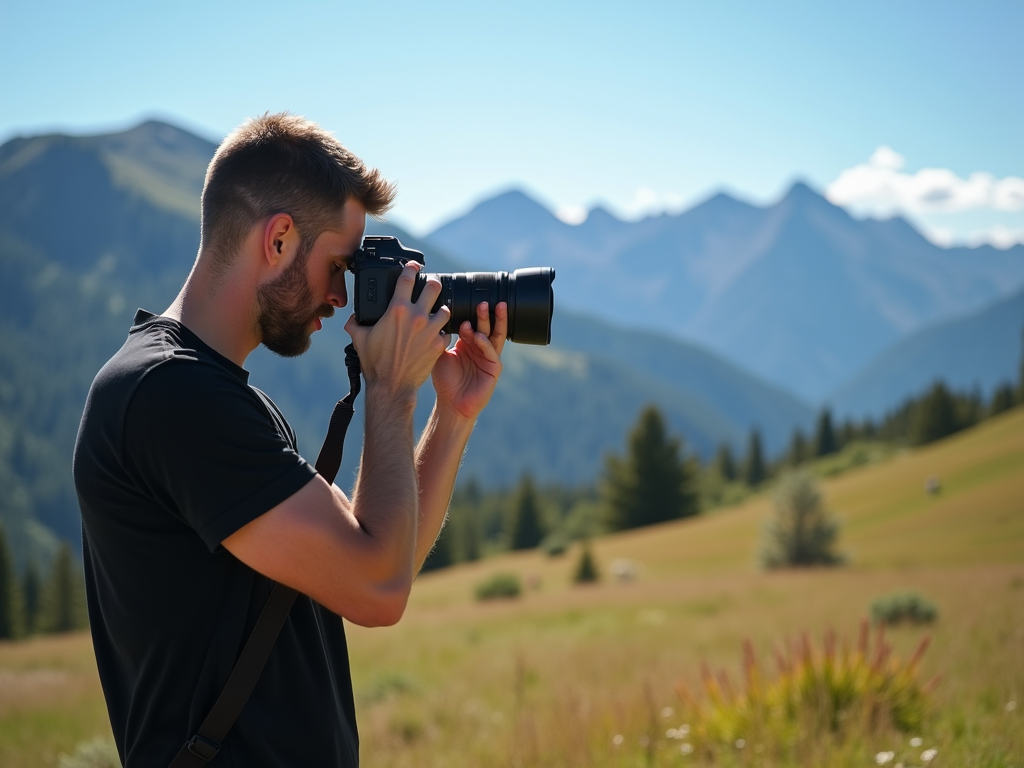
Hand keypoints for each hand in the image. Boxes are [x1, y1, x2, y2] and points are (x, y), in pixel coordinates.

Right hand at [345, 263, 449, 398]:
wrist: (392, 386)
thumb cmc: (375, 364)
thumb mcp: (359, 339)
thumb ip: (355, 324)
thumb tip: (353, 317)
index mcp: (397, 310)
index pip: (407, 279)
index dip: (412, 267)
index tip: (414, 266)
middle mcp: (417, 316)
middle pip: (434, 287)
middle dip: (433, 283)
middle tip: (431, 285)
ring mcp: (430, 330)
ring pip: (445, 309)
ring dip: (441, 309)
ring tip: (436, 313)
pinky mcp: (439, 345)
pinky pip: (447, 332)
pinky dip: (442, 332)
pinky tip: (437, 335)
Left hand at [431, 301, 506, 420]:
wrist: (451, 404)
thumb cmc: (445, 380)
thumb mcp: (440, 354)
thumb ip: (441, 337)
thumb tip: (434, 316)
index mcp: (469, 342)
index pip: (473, 323)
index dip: (469, 313)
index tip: (463, 302)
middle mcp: (481, 347)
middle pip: (487, 325)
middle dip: (485, 313)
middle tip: (482, 301)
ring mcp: (489, 357)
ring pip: (495, 335)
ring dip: (494, 321)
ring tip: (490, 308)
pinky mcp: (494, 368)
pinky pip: (492, 352)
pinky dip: (485, 343)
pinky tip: (478, 336)